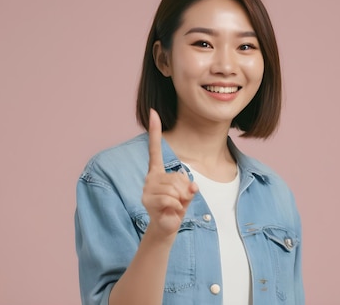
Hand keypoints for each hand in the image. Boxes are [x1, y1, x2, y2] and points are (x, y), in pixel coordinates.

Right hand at [142, 109, 197, 239]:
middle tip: (180, 200)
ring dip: (181, 200)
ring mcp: (147, 189)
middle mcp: (150, 177)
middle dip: (185, 191)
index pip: (154, 149)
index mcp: (157, 171)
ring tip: (174, 206)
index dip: (154, 131)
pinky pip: (172, 199)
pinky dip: (177, 207)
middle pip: (177, 177)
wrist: (167, 227)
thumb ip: (189, 186)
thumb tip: (192, 186)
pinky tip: (171, 211)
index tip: (153, 112)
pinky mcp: (148, 200)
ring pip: (175, 189)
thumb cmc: (176, 207)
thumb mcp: (186, 194)